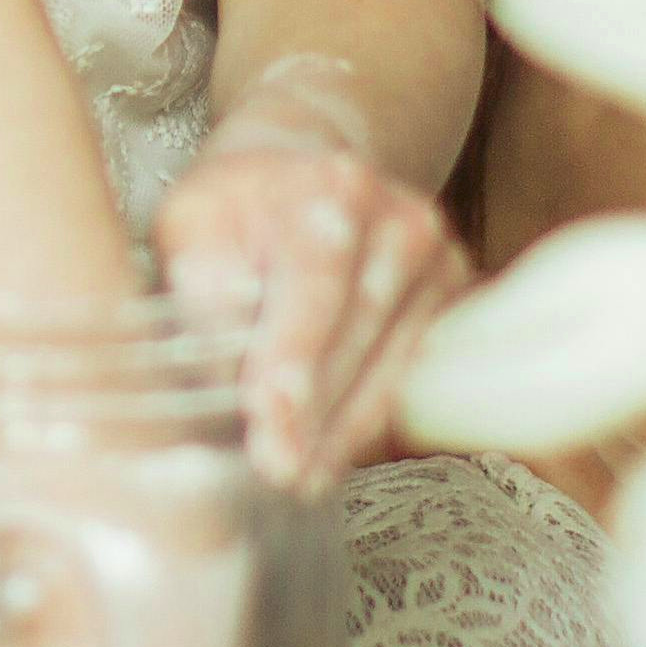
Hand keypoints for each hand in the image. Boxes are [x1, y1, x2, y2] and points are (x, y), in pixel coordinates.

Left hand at [157, 122, 467, 486]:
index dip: (290, 365)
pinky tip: (332, 453)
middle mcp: (400, 219)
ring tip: (300, 478)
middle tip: (279, 474)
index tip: (269, 429)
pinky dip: (369, 417)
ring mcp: (437, 259)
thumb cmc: (236, 208)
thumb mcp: (191, 228)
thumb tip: (220, 384)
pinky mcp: (453, 295)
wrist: (303, 167)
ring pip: (390, 364)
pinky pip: (411, 372)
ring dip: (344, 430)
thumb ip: (204, 295)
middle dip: (315, 414)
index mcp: (331, 187)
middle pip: (358, 335)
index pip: (314, 289)